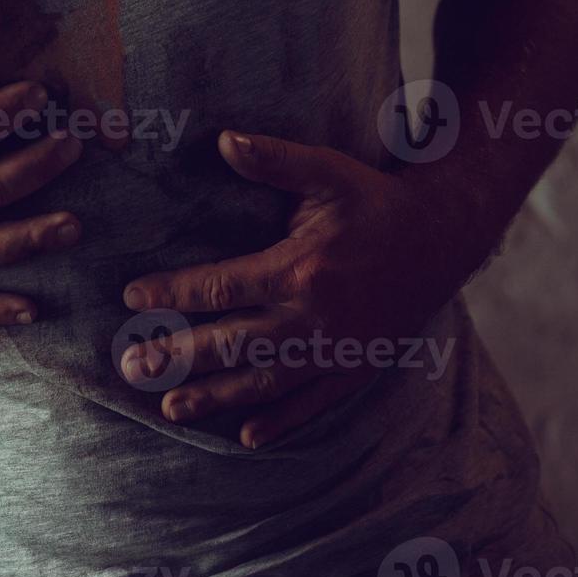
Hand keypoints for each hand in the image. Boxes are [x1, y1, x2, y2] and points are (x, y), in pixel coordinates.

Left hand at [119, 131, 484, 447]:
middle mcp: (313, 318)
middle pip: (232, 344)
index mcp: (300, 268)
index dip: (172, 293)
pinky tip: (247, 436)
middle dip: (178, 355)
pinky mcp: (356, 368)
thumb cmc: (377, 201)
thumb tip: (224, 140)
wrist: (444, 237)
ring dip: (215, 396)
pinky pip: (313, 404)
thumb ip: (275, 161)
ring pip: (265, 382)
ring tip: (170, 407)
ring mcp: (335, 350)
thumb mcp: (329, 172)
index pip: (221, 286)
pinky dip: (281, 422)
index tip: (132, 299)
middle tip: (132, 365)